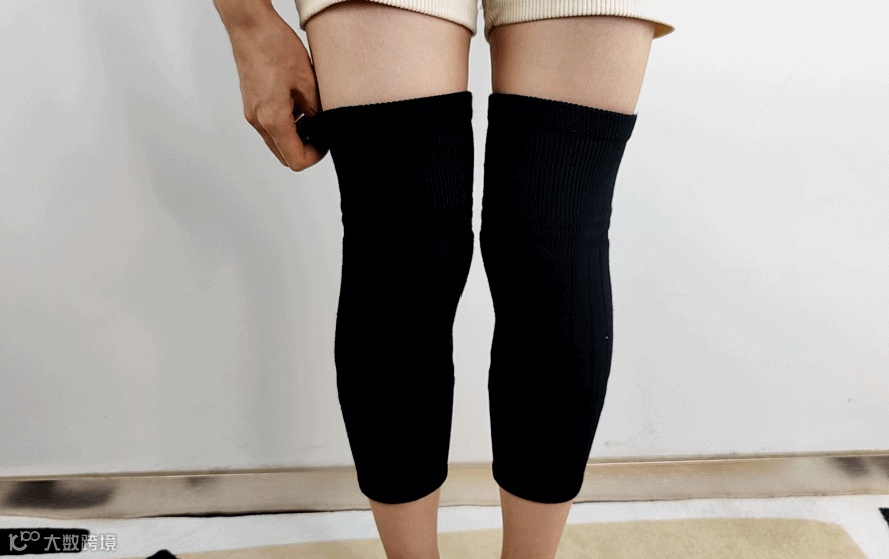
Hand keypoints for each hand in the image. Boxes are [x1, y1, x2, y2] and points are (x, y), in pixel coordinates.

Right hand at [220, 5, 325, 170]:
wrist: (250, 26)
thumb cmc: (274, 46)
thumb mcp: (308, 81)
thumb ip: (317, 110)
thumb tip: (324, 126)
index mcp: (272, 119)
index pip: (295, 159)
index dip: (315, 156)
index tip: (326, 142)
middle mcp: (258, 120)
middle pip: (283, 155)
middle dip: (305, 149)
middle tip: (322, 132)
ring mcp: (252, 112)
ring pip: (276, 140)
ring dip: (295, 136)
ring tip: (312, 114)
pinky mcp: (251, 103)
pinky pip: (269, 124)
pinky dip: (286, 123)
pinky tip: (298, 103)